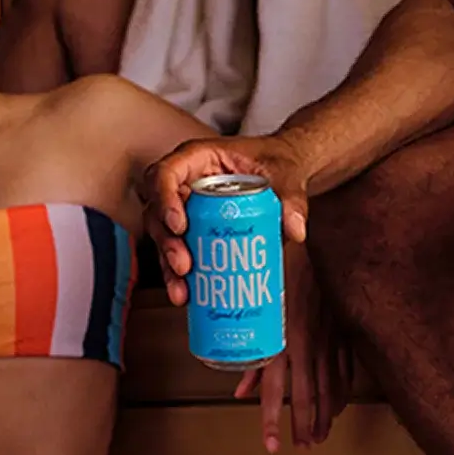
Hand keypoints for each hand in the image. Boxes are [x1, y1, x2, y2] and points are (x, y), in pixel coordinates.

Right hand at [144, 131, 309, 305]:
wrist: (283, 172)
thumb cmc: (278, 162)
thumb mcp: (287, 174)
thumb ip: (292, 198)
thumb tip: (295, 230)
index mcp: (198, 158)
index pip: (165, 173)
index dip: (165, 199)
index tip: (180, 226)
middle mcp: (184, 181)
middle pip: (157, 210)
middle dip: (167, 242)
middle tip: (184, 266)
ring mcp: (184, 206)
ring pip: (162, 235)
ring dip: (168, 264)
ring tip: (182, 291)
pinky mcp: (192, 230)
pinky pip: (178, 251)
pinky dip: (180, 275)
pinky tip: (187, 296)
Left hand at [234, 243, 352, 452]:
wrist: (319, 242)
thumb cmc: (280, 268)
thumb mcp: (257, 305)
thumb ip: (250, 350)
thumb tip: (240, 390)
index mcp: (280, 338)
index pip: (274, 390)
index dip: (272, 420)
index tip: (273, 445)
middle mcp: (305, 344)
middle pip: (305, 395)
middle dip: (304, 425)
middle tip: (302, 447)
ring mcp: (327, 339)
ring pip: (328, 387)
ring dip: (324, 415)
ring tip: (320, 436)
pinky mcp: (343, 331)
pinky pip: (344, 369)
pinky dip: (341, 391)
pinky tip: (337, 406)